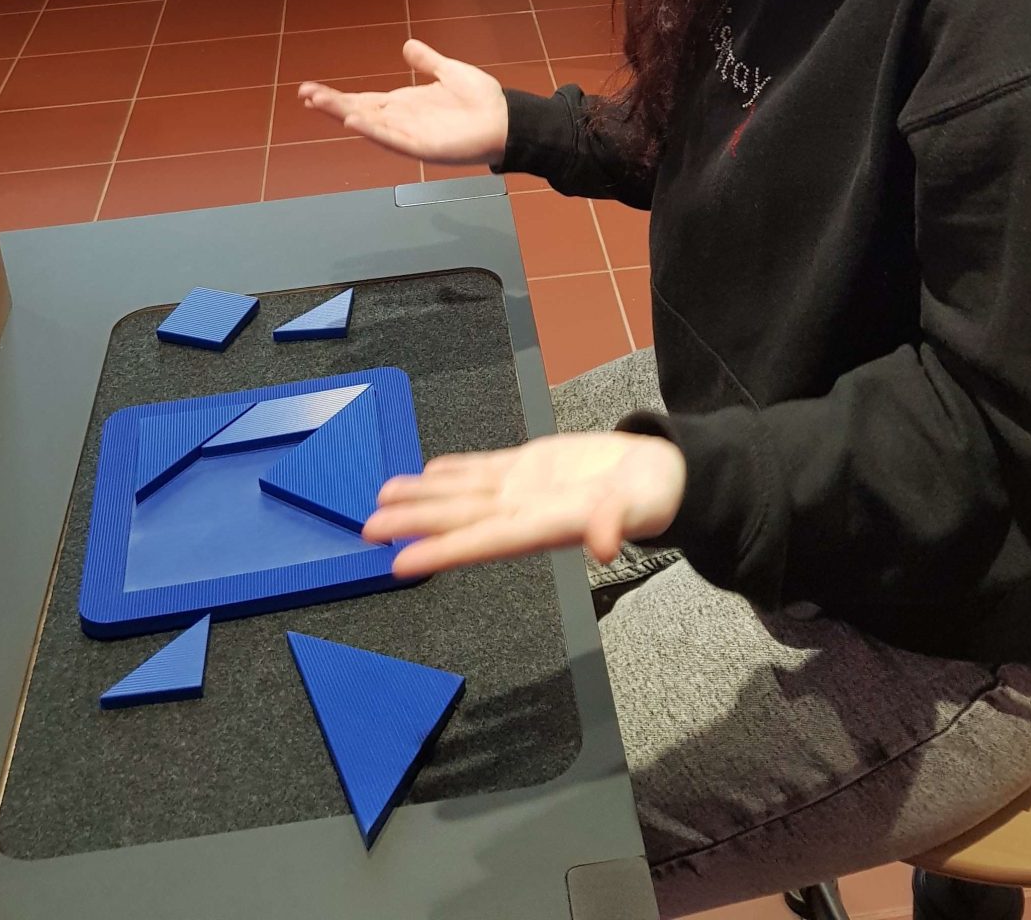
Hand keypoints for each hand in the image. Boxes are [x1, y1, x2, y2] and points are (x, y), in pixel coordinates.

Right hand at [297, 39, 507, 163]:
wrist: (507, 120)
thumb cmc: (481, 100)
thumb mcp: (449, 72)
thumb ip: (427, 61)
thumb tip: (408, 46)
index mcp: (404, 104)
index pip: (364, 99)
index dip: (338, 96)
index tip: (310, 91)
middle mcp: (401, 120)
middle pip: (359, 111)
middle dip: (331, 105)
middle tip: (303, 95)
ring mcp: (410, 135)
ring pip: (369, 124)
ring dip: (344, 115)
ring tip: (318, 104)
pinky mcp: (422, 147)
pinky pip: (392, 139)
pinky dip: (372, 130)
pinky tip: (354, 121)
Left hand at [364, 430, 686, 576]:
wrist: (662, 475)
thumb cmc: (653, 494)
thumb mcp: (639, 507)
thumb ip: (617, 523)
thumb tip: (604, 546)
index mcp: (544, 524)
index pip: (483, 541)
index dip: (442, 551)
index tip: (401, 562)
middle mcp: (524, 510)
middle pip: (460, 518)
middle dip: (415, 523)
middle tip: (368, 528)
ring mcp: (523, 489)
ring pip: (463, 493)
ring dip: (422, 497)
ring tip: (382, 496)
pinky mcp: (531, 466)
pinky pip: (484, 469)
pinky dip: (453, 471)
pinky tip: (427, 471)